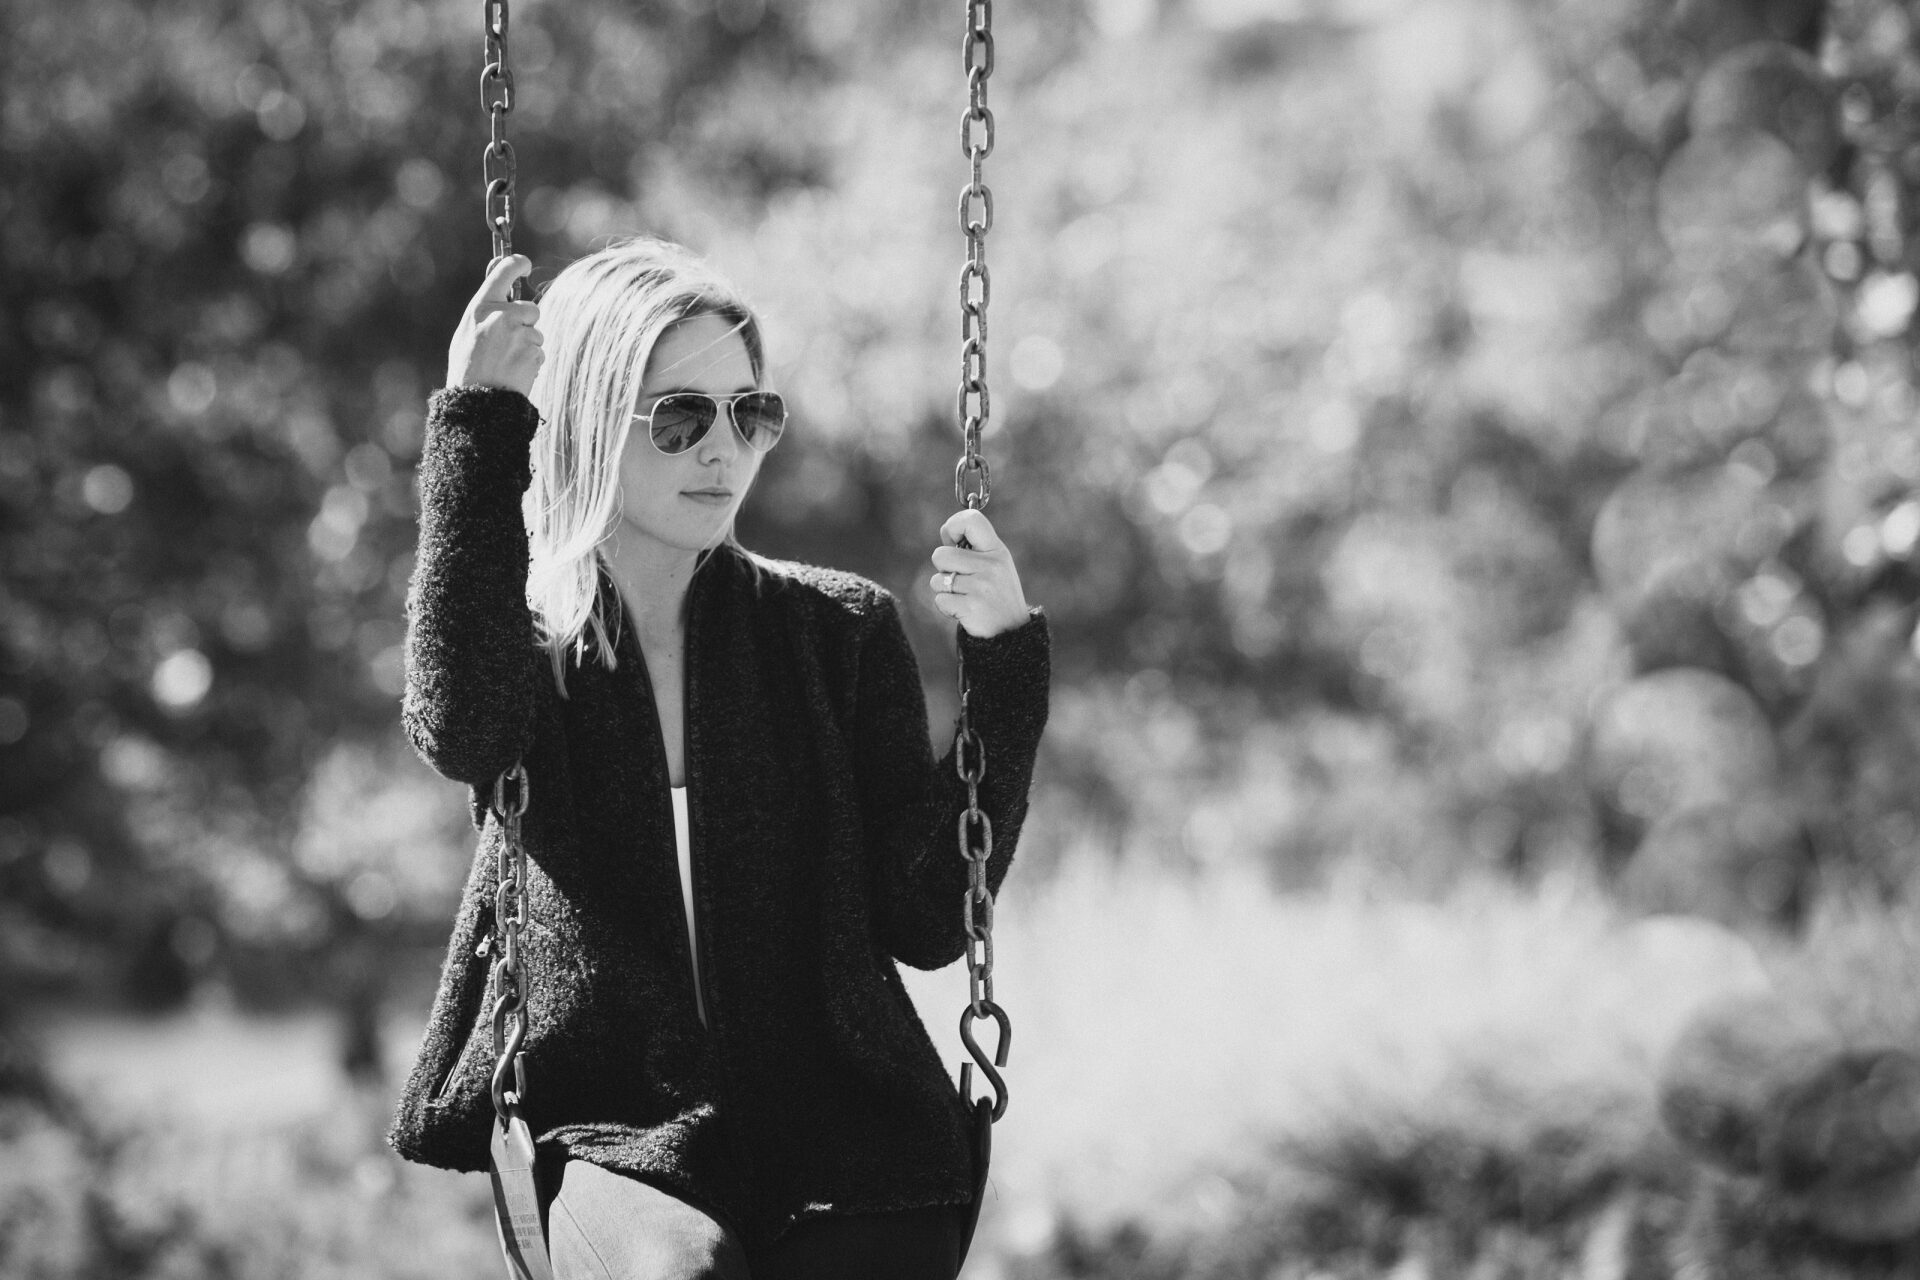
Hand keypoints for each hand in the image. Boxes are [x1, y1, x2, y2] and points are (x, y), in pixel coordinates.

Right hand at [446, 255, 543, 393]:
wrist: (476, 402)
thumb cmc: (467, 367)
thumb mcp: (466, 331)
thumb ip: (485, 309)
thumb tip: (501, 283)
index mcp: (481, 306)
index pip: (503, 271)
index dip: (517, 264)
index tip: (524, 265)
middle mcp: (502, 315)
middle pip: (531, 308)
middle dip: (526, 323)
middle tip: (508, 342)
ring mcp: (520, 334)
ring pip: (536, 333)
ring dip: (527, 345)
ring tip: (506, 362)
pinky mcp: (534, 353)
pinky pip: (540, 352)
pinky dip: (531, 362)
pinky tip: (514, 372)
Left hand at [929, 509, 1031, 637]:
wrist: (1011, 633)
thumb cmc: (997, 595)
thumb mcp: (994, 565)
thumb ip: (973, 549)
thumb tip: (945, 532)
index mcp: (997, 550)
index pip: (971, 520)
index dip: (952, 526)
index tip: (952, 541)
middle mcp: (991, 565)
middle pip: (940, 554)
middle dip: (943, 569)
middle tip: (961, 580)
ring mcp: (982, 587)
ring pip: (937, 580)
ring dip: (945, 590)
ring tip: (965, 596)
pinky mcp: (971, 607)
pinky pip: (940, 601)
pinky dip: (947, 608)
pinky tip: (964, 611)